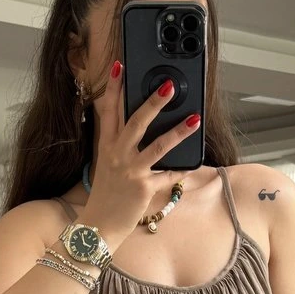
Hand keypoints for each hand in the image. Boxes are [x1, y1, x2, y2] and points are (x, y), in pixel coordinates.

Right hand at [85, 61, 201, 242]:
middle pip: (136, 122)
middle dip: (153, 102)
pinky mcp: (143, 188)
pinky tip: (193, 166)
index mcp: (107, 147)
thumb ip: (119, 146)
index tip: (119, 67)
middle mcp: (117, 156)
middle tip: (168, 86)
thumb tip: (136, 130)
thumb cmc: (106, 196)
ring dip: (178, 132)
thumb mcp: (107, 166)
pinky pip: (167, 176)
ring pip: (158, 147)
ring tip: (195, 119)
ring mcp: (131, 171)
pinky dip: (180, 171)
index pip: (109, 111)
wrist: (99, 226)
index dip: (113, 88)